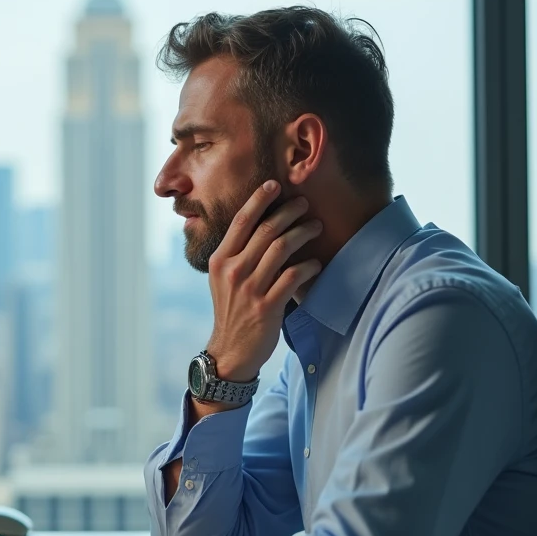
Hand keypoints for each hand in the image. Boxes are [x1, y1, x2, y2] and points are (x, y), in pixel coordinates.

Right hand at [206, 181, 321, 381]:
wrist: (230, 351)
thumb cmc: (231, 311)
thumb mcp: (222, 279)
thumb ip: (236, 254)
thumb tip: (259, 225)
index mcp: (220, 260)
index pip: (241, 221)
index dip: (260, 199)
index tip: (276, 184)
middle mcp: (233, 271)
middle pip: (265, 230)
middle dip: (289, 211)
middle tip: (305, 204)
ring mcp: (250, 289)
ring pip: (281, 248)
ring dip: (302, 233)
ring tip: (316, 226)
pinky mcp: (268, 306)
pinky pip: (293, 277)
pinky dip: (308, 266)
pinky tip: (316, 263)